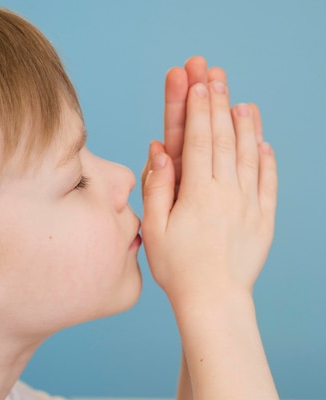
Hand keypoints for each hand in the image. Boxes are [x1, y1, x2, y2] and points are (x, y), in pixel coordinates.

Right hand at [142, 63, 276, 310]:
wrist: (213, 300)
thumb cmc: (177, 268)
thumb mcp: (154, 229)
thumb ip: (157, 187)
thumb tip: (160, 150)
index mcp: (198, 193)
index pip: (199, 140)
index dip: (197, 109)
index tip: (197, 83)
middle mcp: (228, 193)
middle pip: (224, 139)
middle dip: (218, 105)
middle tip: (216, 76)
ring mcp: (249, 205)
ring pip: (250, 156)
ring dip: (246, 126)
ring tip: (243, 103)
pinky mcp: (264, 221)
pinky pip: (269, 183)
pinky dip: (267, 161)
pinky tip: (264, 144)